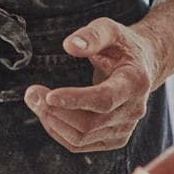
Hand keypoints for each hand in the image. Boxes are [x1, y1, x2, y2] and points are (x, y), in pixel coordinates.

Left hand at [26, 18, 161, 152]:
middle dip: (55, 111)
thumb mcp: (110, 29)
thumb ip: (92, 36)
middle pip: (89, 124)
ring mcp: (126, 128)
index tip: (49, 95)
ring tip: (35, 101)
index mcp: (135, 82)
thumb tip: (69, 46)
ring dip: (53, 122)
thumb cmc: (121, 45)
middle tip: (31, 93)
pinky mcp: (115, 139)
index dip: (75, 100)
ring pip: (82, 138)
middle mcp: (133, 110)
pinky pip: (81, 144)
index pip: (104, 99)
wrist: (142, 65)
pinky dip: (59, 132)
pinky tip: (47, 114)